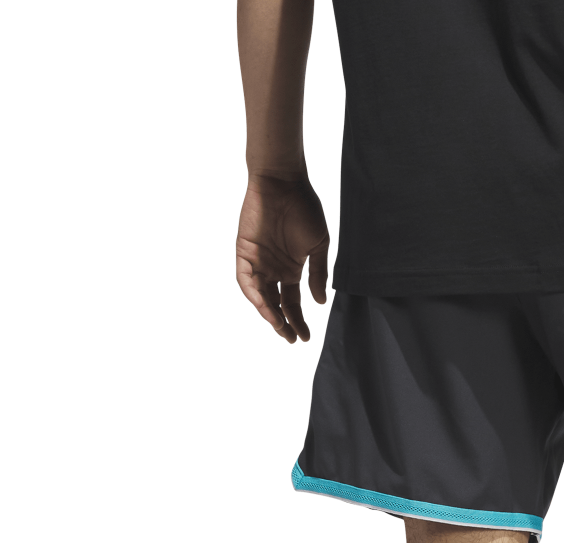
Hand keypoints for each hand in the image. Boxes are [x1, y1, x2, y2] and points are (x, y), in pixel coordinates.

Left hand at [236, 174, 329, 342]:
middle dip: (283, 323)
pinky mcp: (245, 252)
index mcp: (291, 269)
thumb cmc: (304, 207)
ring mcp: (258, 262)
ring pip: (260, 296)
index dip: (298, 320)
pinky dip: (254, 295)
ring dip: (268, 313)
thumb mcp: (318, 245)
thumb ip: (317, 273)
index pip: (292, 302)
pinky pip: (246, 280)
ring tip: (279, 327)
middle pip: (275, 304)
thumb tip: (319, 302)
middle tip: (291, 339)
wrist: (283, 182)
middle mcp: (273, 269)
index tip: (305, 337)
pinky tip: (266, 307)